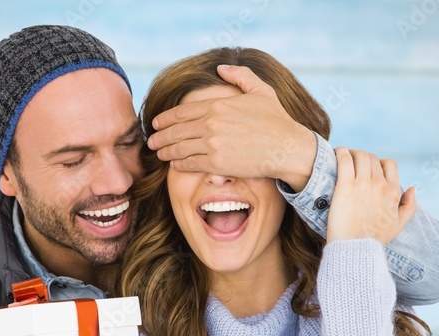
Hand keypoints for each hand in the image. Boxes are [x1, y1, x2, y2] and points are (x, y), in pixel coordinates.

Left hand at [147, 64, 316, 189]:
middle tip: (151, 142)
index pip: (181, 112)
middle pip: (175, 131)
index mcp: (218, 105)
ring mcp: (212, 144)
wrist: (287, 147)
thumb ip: (239, 76)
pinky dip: (179, 164)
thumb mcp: (260, 90)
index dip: (165, 119)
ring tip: (160, 154)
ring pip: (179, 149)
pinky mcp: (216, 163)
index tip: (156, 123)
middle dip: (160, 137)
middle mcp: (211, 124)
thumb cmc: (276, 120)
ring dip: (166, 152)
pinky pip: (189, 164)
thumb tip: (221, 69)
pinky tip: (175, 164)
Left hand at [326, 147, 416, 244]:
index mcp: (393, 191)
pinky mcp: (345, 187)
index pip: (389, 164)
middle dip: (361, 158)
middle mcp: (380, 185)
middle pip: (372, 158)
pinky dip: (340, 152)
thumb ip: (409, 206)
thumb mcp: (399, 224)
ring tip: (341, 157)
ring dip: (351, 153)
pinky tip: (335, 153)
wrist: (355, 249)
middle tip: (351, 162)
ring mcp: (363, 184)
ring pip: (360, 155)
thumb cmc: (373, 239)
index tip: (366, 168)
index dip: (377, 162)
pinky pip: (344, 160)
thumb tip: (412, 188)